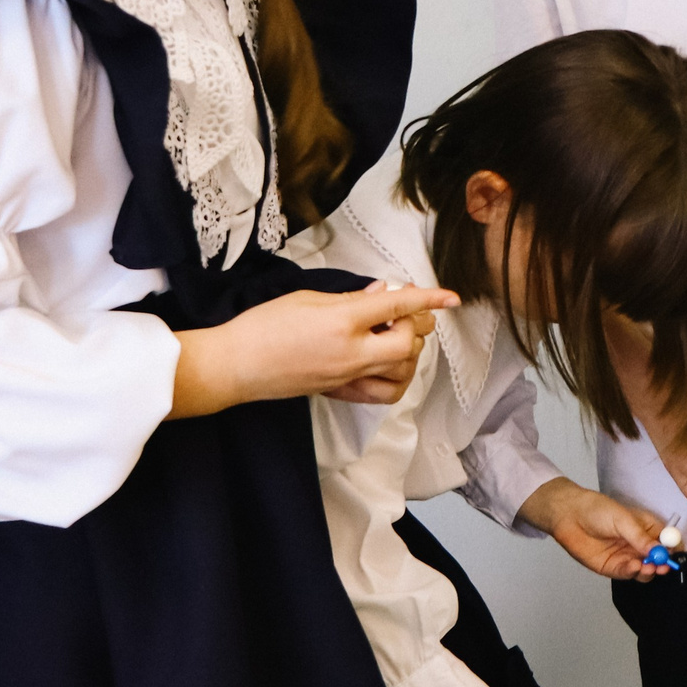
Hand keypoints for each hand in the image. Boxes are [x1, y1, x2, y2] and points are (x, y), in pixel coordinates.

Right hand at [169, 284, 457, 417]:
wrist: (234, 365)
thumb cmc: (263, 326)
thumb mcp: (308, 299)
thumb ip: (351, 298)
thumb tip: (384, 292)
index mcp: (341, 321)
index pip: (397, 306)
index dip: (428, 298)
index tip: (451, 297)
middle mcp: (350, 353)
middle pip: (406, 344)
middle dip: (413, 326)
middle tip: (400, 313)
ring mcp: (346, 377)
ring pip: (400, 371)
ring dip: (406, 352)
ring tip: (390, 335)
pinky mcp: (340, 392)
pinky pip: (382, 393)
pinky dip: (394, 378)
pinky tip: (382, 362)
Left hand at [519, 477, 674, 580]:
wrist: (569, 516)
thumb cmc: (598, 510)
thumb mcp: (623, 519)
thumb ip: (639, 537)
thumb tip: (659, 550)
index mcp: (647, 528)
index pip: (667, 540)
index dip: (674, 548)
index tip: (676, 554)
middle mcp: (640, 544)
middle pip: (659, 559)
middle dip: (663, 564)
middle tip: (663, 567)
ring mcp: (627, 557)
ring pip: (646, 570)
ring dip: (649, 571)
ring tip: (647, 567)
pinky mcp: (614, 568)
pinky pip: (628, 573)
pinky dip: (633, 572)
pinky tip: (633, 566)